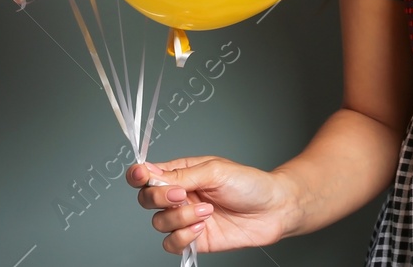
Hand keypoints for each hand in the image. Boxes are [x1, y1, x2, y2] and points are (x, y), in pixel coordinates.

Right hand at [128, 155, 291, 254]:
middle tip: (182, 195)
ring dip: (181, 217)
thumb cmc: (250, 184)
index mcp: (183, 173)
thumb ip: (182, 174)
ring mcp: (185, 218)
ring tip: (207, 210)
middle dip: (159, 198)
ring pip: (159, 223)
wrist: (273, 209)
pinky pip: (171, 243)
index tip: (142, 176)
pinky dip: (184, 235)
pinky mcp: (193, 239)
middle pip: (147, 199)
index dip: (138, 175)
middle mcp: (180, 196)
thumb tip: (151, 173)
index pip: (148, 174)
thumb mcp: (215, 171)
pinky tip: (203, 227)